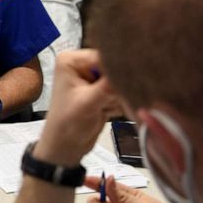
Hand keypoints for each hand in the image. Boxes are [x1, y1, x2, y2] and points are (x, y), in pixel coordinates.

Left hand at [37, 49, 123, 165]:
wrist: (65, 147)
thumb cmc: (68, 124)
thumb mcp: (88, 103)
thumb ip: (108, 86)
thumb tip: (130, 71)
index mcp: (71, 60)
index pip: (104, 55)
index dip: (120, 66)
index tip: (137, 77)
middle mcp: (82, 64)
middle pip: (114, 67)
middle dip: (121, 83)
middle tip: (125, 96)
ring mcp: (93, 78)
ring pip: (120, 80)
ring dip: (121, 95)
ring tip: (111, 108)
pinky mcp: (102, 91)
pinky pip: (121, 91)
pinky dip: (121, 102)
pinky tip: (111, 112)